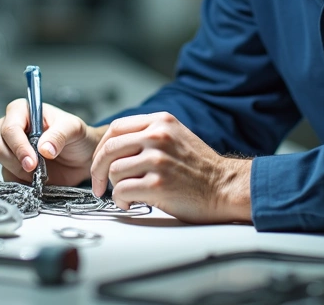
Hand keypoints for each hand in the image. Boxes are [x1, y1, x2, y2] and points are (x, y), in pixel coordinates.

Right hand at [0, 100, 104, 186]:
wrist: (82, 158)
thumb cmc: (76, 136)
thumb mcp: (74, 129)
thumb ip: (59, 135)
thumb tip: (44, 149)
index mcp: (22, 111)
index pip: (10, 128)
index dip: (19, 146)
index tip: (32, 162)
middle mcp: (11, 127)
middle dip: (16, 161)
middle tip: (35, 170)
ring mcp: (9, 147)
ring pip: (0, 161)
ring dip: (19, 171)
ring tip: (41, 174)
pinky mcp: (11, 166)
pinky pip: (7, 176)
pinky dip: (20, 181)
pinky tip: (36, 180)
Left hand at [91, 112, 251, 223]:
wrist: (225, 187)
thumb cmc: (201, 168)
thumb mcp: (176, 137)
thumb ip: (149, 134)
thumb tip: (116, 147)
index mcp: (161, 122)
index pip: (116, 127)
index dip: (102, 148)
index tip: (100, 162)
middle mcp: (158, 136)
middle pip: (109, 148)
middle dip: (98, 170)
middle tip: (99, 184)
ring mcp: (158, 159)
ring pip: (114, 171)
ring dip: (115, 188)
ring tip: (126, 194)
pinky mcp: (158, 184)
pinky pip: (123, 191)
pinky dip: (121, 200)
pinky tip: (131, 202)